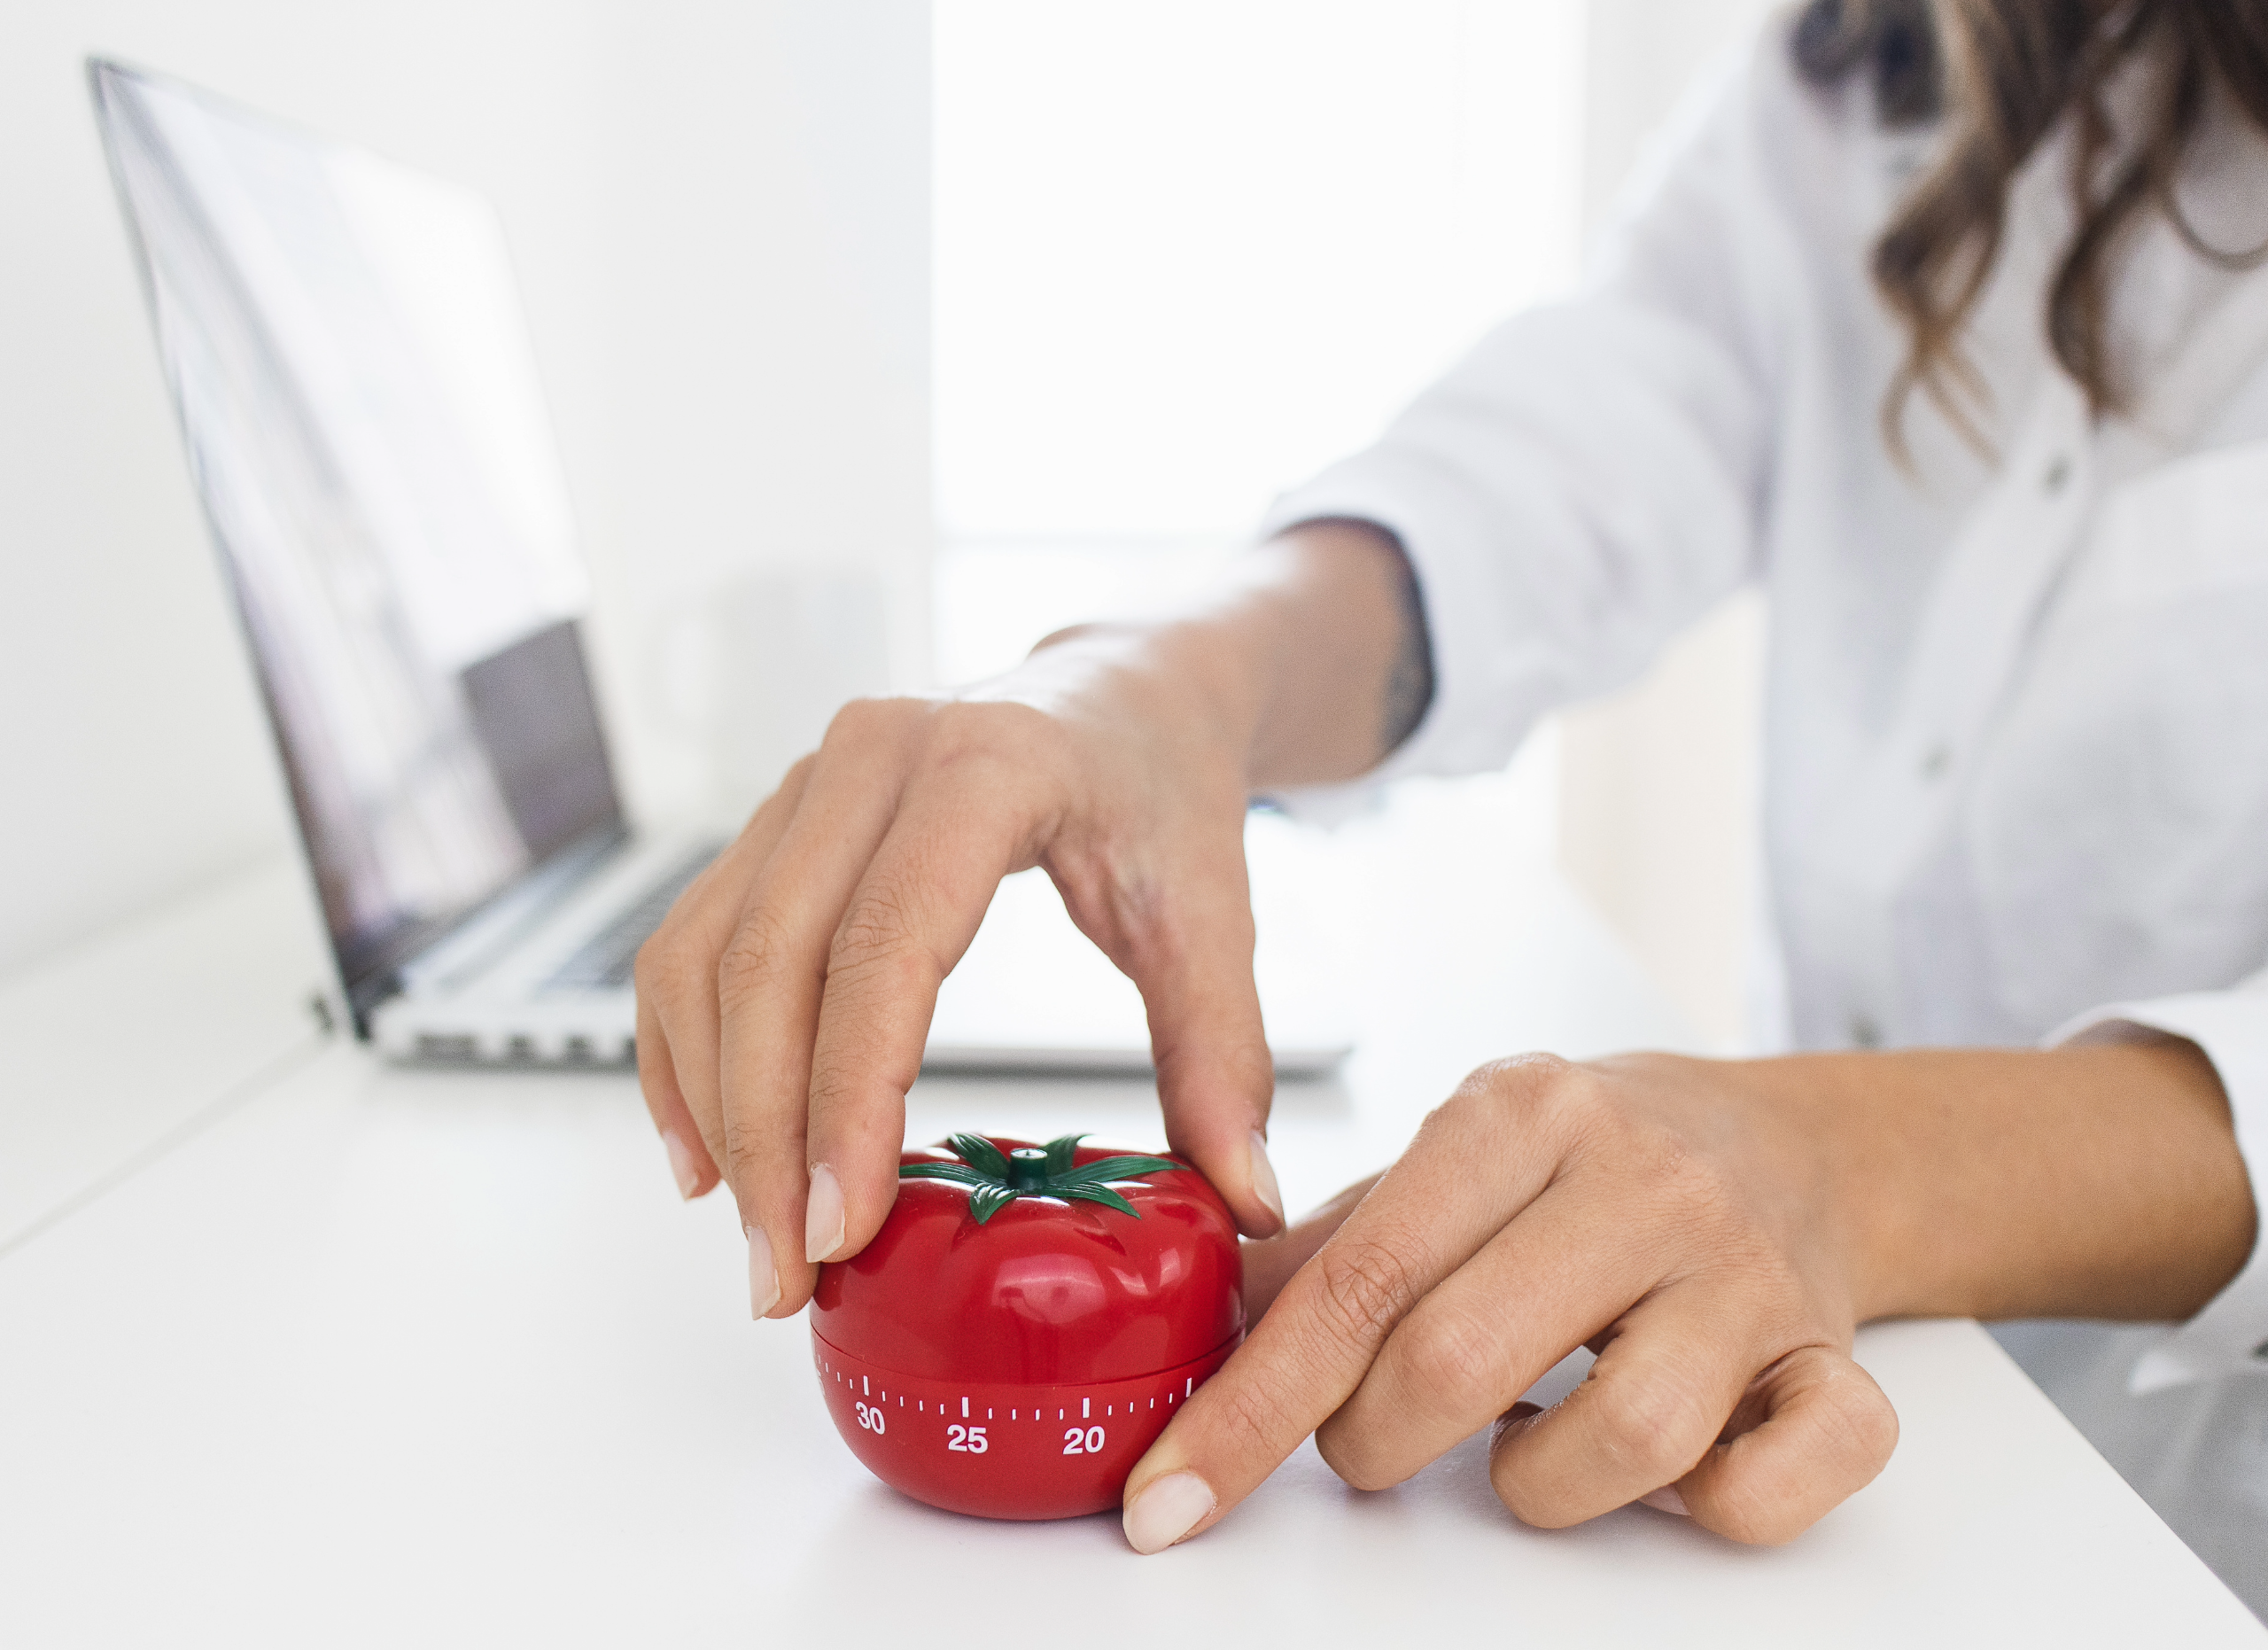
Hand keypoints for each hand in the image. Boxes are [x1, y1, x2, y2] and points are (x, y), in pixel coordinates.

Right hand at [633, 625, 1284, 1316]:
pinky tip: (706, 1155)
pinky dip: (683, 1055)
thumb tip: (1243, 1200)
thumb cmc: (1160, 785)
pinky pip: (689, 941)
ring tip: (753, 1240)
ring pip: (709, 957)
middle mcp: (871, 758)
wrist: (1123, 689)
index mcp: (986, 767)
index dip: (848, 1097)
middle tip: (784, 1273)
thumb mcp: (1211, 912)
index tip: (841, 1225)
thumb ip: (1224, 1056)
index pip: (885, 947)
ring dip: (714, 1109)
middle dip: (766, 1135)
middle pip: (772, 962)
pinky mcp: (772, 818)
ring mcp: (806, 782)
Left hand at [1130, 1052, 1897, 1549]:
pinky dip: (1712, 1510)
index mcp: (1522, 1114)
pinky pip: (1776, 1487)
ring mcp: (1747, 1273)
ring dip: (1537, 1486)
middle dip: (1374, 1446)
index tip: (1169, 1500)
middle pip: (1459, 1361)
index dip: (1249, 1410)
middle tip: (1373, 1444)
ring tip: (1525, 1444)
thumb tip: (1199, 1338)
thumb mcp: (1451, 1162)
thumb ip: (1329, 1249)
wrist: (1785, 1139)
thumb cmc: (1590, 1163)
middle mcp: (1641, 1180)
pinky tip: (1669, 1469)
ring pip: (1623, 1439)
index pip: (1356, 1281)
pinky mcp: (1835, 1361)